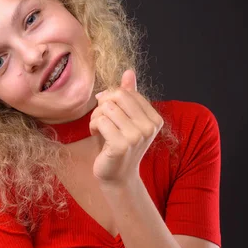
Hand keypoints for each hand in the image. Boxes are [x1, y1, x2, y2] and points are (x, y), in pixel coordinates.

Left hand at [89, 70, 163, 187]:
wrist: (117, 175)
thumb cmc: (118, 145)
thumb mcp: (125, 119)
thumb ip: (129, 96)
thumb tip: (129, 72)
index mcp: (154, 118)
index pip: (127, 92)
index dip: (111, 99)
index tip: (109, 114)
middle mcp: (149, 127)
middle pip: (117, 96)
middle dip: (102, 106)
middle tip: (101, 120)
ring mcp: (136, 136)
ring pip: (106, 108)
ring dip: (96, 117)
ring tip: (98, 129)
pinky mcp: (122, 145)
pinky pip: (100, 121)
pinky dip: (93, 126)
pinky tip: (96, 136)